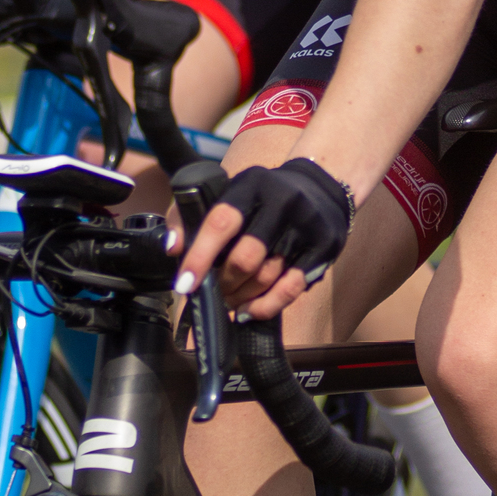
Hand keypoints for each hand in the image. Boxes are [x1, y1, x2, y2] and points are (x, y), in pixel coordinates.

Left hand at [172, 159, 353, 320]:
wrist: (320, 185)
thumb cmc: (263, 196)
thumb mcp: (230, 192)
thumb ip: (194, 216)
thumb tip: (173, 249)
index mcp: (252, 186)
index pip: (221, 223)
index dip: (199, 256)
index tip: (184, 284)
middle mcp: (281, 202)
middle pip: (245, 258)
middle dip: (223, 283)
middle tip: (214, 292)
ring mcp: (306, 225)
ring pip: (267, 277)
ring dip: (242, 297)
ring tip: (231, 301)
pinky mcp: (324, 247)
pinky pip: (291, 289)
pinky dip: (267, 306)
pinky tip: (251, 310)